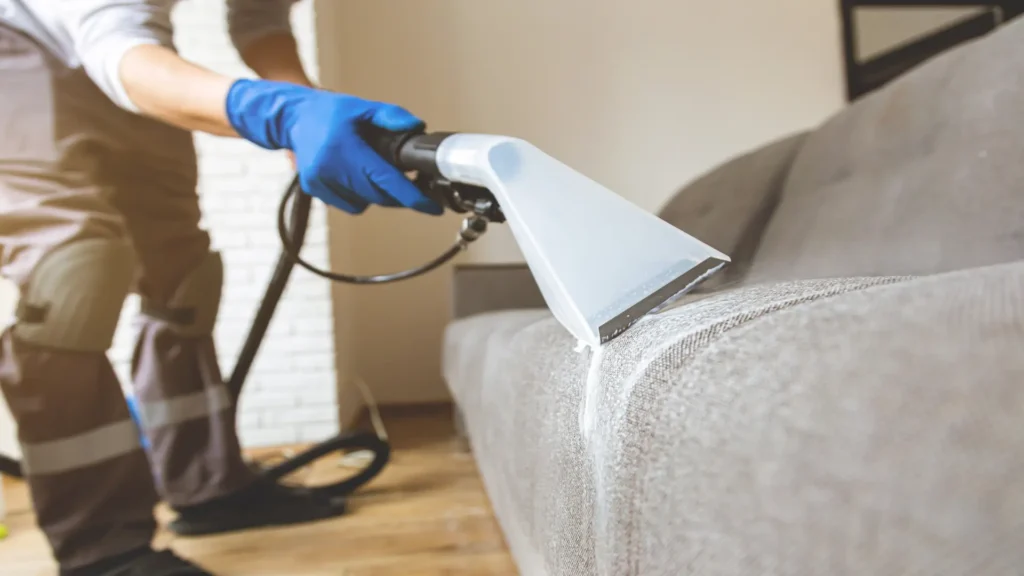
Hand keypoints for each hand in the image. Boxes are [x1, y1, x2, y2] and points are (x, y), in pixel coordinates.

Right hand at [224, 79, 441, 214]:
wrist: (292, 118)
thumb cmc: (328, 112)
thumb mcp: (361, 107)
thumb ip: (390, 116)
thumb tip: (416, 126)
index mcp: (345, 149)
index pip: (386, 180)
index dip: (412, 197)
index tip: (433, 208)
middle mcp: (331, 169)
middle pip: (378, 196)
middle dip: (399, 194)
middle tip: (411, 182)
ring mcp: (321, 183)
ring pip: (366, 203)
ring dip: (378, 194)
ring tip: (376, 171)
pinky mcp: (315, 190)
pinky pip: (350, 204)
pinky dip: (361, 196)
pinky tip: (358, 176)